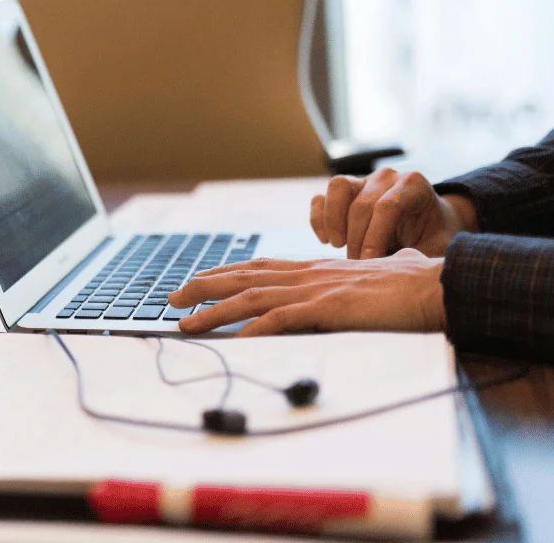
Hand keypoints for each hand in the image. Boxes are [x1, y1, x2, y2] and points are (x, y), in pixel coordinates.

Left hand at [168, 249, 446, 336]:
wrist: (440, 285)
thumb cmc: (414, 282)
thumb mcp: (376, 274)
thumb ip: (365, 275)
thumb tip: (374, 267)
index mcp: (316, 268)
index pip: (258, 267)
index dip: (223, 273)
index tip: (195, 281)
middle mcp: (309, 274)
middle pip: (243, 277)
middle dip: (202, 288)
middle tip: (171, 299)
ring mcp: (317, 290)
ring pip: (252, 298)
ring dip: (213, 312)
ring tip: (185, 323)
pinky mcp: (330, 309)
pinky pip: (283, 320)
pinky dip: (254, 330)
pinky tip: (232, 342)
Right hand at [311, 168, 477, 258]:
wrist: (428, 223)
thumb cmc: (434, 236)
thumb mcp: (438, 246)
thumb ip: (421, 255)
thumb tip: (396, 268)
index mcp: (413, 184)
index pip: (388, 206)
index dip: (376, 236)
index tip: (369, 262)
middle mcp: (386, 177)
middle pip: (362, 204)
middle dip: (357, 238)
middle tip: (358, 265)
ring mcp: (362, 180)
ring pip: (337, 188)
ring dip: (333, 222)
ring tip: (338, 246)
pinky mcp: (343, 191)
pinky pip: (321, 198)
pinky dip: (319, 220)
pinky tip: (326, 240)